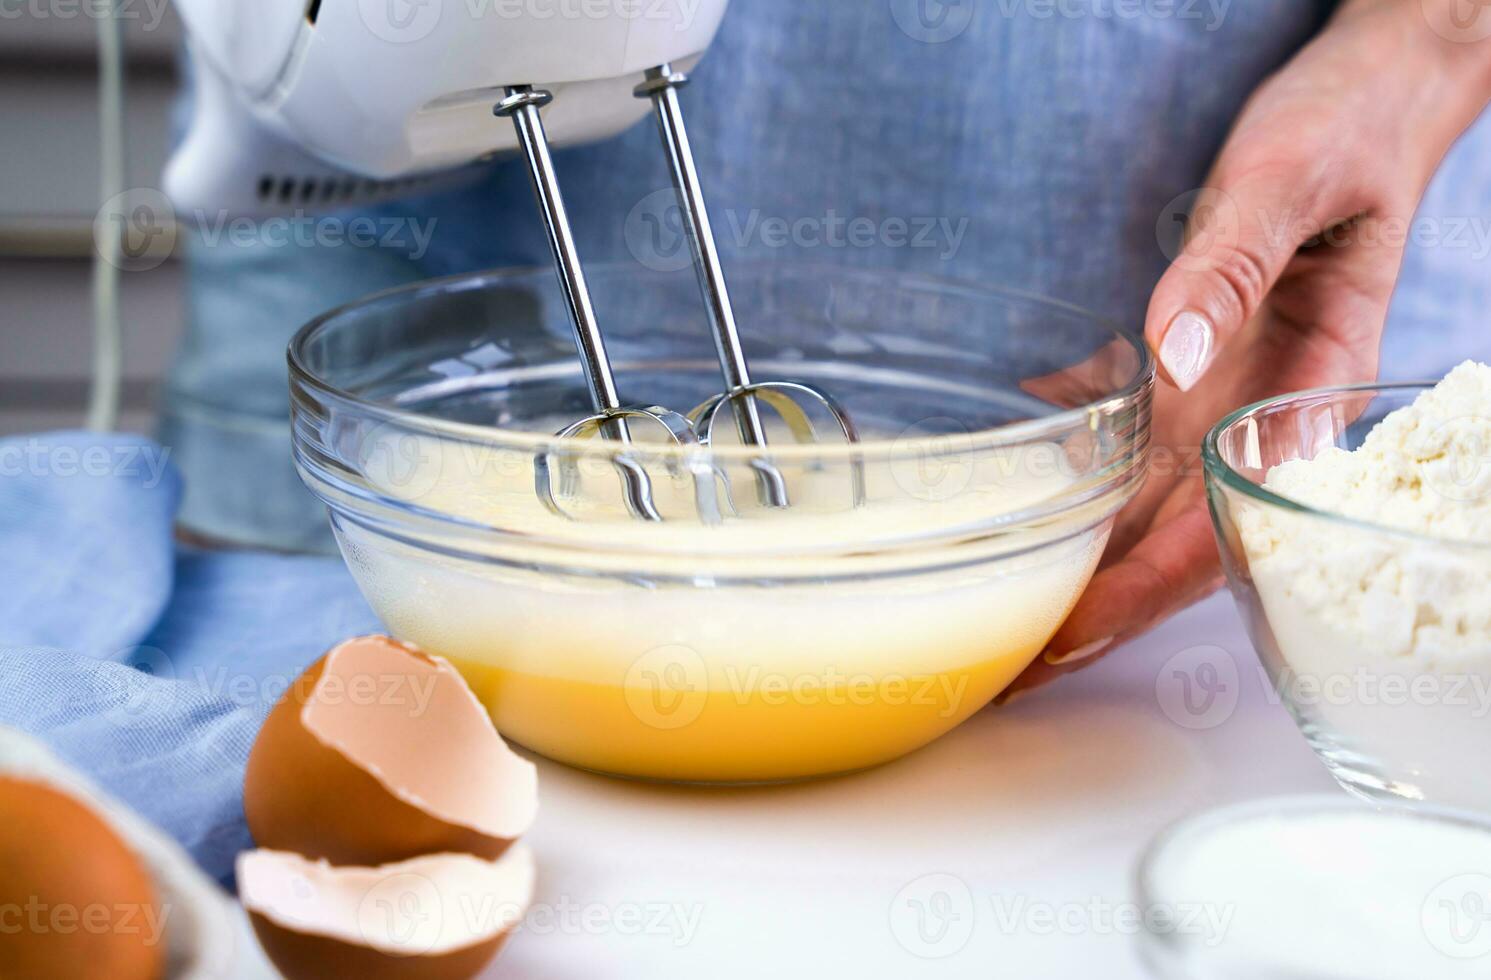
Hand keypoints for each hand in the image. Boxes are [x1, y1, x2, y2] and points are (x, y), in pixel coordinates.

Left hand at [1004, 0, 1490, 698]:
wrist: (1370, 98)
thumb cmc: (1347, 135)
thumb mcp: (1287, 186)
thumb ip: (1232, 268)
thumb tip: (1174, 355)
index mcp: (1302, 395)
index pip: (1220, 527)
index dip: (1141, 594)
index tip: (1070, 641)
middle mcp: (1256, 413)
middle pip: (1167, 537)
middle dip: (1090, 607)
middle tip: (1005, 665)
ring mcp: (1221, 390)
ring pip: (1140, 497)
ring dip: (1075, 556)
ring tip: (1000, 608)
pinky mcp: (1193, 358)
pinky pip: (1126, 426)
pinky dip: (1071, 460)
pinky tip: (1018, 480)